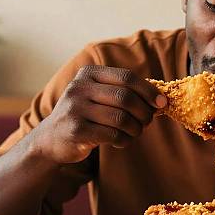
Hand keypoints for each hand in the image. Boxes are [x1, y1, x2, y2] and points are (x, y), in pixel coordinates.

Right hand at [32, 65, 166, 163]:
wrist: (51, 139)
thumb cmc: (86, 115)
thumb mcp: (99, 96)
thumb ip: (125, 92)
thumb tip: (161, 99)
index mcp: (89, 74)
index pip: (127, 77)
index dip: (148, 91)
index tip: (162, 103)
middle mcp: (79, 88)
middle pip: (126, 98)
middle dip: (144, 112)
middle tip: (147, 122)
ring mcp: (75, 109)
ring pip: (122, 119)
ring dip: (135, 129)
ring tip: (134, 132)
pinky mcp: (76, 130)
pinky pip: (113, 135)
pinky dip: (124, 140)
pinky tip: (120, 141)